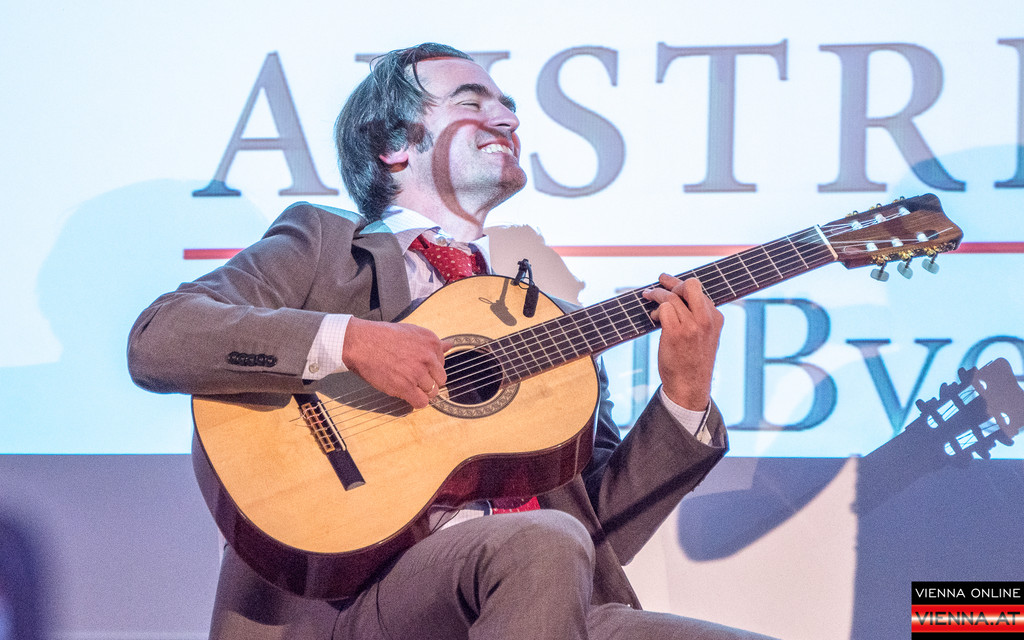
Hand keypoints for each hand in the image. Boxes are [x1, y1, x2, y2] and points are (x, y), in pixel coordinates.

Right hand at [342, 318, 450, 408]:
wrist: (361, 342)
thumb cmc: (383, 336)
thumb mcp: (412, 332)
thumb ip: (432, 342)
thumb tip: (450, 345)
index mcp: (431, 342)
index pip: (442, 363)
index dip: (430, 368)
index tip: (418, 367)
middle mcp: (428, 357)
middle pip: (440, 379)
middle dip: (429, 381)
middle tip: (414, 379)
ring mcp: (417, 372)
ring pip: (432, 392)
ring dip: (421, 392)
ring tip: (408, 385)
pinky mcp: (405, 387)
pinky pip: (421, 402)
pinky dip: (416, 402)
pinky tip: (408, 395)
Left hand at [642, 274, 723, 410]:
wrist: (689, 386)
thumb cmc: (692, 361)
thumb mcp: (704, 336)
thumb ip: (697, 317)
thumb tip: (675, 296)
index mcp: (716, 318)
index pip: (699, 290)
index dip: (679, 284)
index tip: (666, 281)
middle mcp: (706, 319)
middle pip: (690, 285)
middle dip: (672, 283)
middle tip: (658, 287)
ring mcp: (692, 326)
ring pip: (671, 296)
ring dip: (656, 296)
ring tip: (649, 300)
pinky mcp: (676, 333)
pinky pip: (663, 308)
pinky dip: (656, 310)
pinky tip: (653, 318)